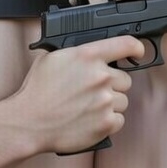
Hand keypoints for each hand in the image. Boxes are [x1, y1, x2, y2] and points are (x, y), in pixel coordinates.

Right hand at [21, 36, 144, 154]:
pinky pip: (119, 120)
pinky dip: (107, 122)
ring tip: (87, 108)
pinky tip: (90, 120)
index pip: (126, 44)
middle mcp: (100, 76)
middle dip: (112, 85)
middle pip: (125, 79)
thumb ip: (77, 53)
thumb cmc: (36, 92)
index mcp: (88, 55)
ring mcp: (105, 101)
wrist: (28, 122)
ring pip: (123, 101)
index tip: (137, 53)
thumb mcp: (52, 58)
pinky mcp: (106, 123)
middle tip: (92, 92)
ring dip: (110, 105)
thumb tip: (91, 53)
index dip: (136, 48)